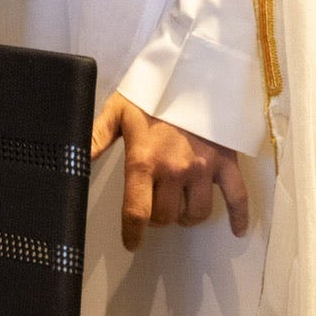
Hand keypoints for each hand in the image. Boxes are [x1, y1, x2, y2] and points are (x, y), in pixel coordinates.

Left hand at [90, 93, 249, 250]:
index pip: (137, 211)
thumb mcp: (117, 110)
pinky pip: (237, 197)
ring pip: (196, 213)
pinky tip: (237, 231)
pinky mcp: (226, 163)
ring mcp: (204, 169)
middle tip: (153, 207)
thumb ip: (97, 138)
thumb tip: (76, 159)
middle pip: (166, 216)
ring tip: (179, 208)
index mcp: (145, 160)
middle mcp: (175, 170)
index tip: (131, 242)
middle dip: (157, 218)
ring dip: (186, 217)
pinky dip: (239, 218)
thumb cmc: (152, 93)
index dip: (133, 233)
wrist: (193, 72)